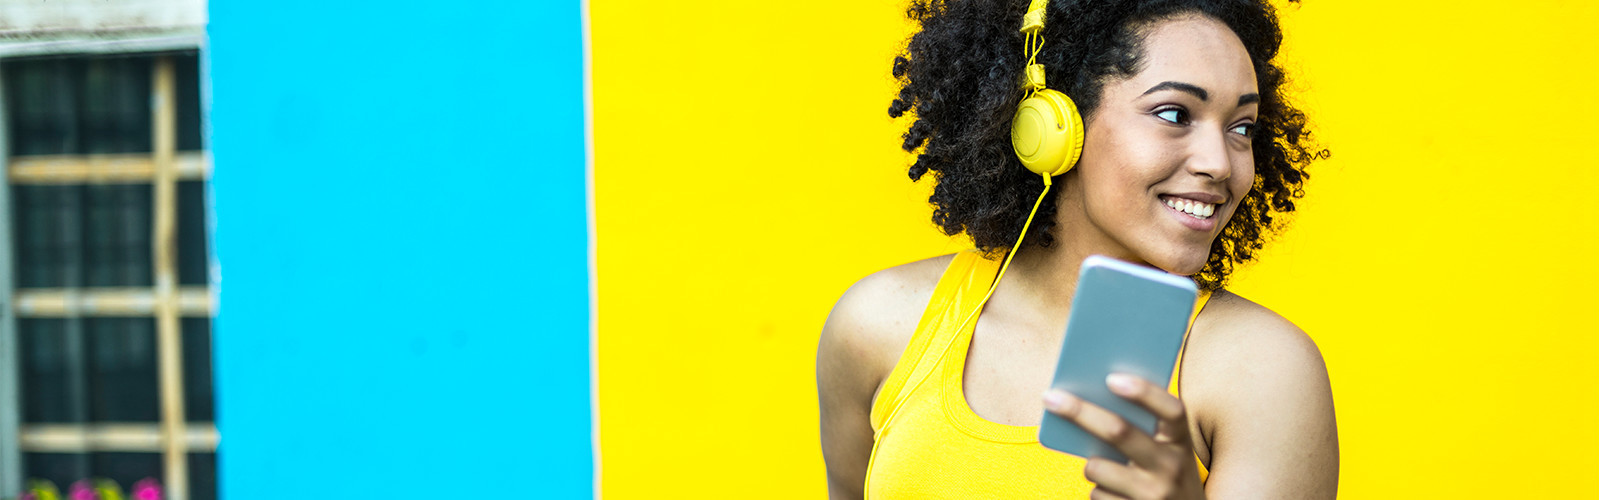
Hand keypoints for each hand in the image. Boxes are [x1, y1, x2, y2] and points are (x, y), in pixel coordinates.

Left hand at [1043, 373, 1205, 499]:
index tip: (1111, 377)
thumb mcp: (1166, 452)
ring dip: (1091, 464)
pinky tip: (1114, 493)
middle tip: (1050, 397)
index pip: (1172, 409)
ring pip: (1097, 467)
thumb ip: (1141, 427)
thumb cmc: (1164, 475)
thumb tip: (1090, 398)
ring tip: (1105, 467)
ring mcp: (1153, 494)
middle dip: (1080, 411)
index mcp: (1181, 442)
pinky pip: (1096, 494)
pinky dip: (1098, 490)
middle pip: (1119, 432)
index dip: (1144, 392)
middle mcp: (1172, 467)